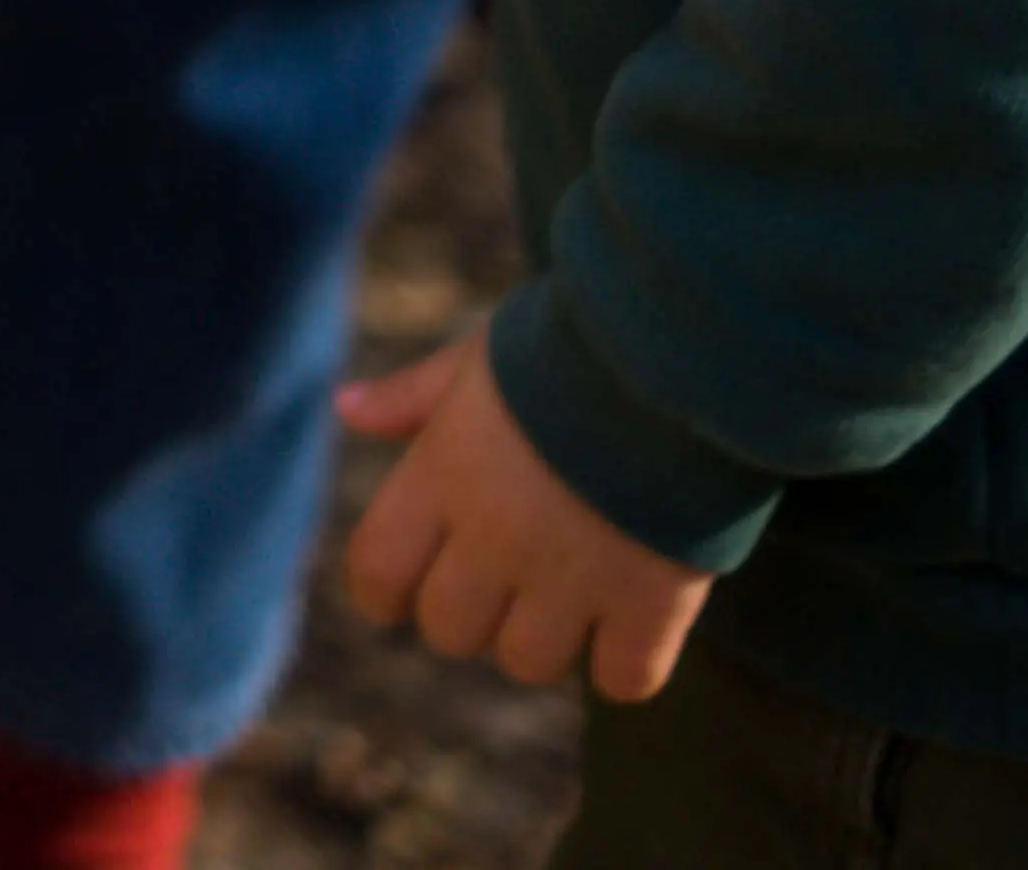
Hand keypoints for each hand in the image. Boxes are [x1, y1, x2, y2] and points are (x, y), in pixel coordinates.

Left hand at [335, 327, 715, 704]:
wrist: (681, 351)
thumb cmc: (571, 347)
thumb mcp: (479, 359)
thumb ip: (412, 396)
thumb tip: (346, 409)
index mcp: (441, 475)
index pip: (376, 572)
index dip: (385, 591)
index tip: (404, 591)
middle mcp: (494, 537)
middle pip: (449, 630)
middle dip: (471, 613)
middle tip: (511, 573)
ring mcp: (572, 576)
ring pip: (528, 662)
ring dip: (546, 639)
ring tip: (575, 589)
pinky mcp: (651, 601)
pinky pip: (622, 679)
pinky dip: (626, 664)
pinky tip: (634, 620)